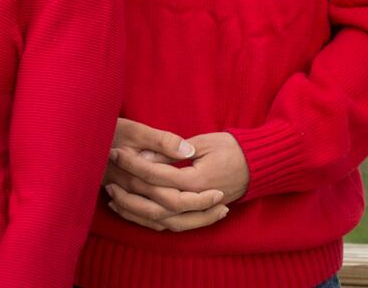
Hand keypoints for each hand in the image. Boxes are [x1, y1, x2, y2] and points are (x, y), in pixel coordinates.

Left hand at [102, 119, 240, 232]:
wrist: (258, 164)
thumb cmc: (230, 147)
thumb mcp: (202, 141)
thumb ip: (172, 151)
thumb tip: (146, 158)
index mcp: (199, 180)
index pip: (159, 176)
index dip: (134, 164)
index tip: (116, 151)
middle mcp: (198, 200)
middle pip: (157, 206)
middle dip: (130, 193)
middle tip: (108, 177)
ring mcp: (200, 210)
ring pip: (163, 221)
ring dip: (136, 212)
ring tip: (113, 196)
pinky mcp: (198, 214)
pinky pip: (171, 225)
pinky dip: (150, 221)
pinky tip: (130, 211)